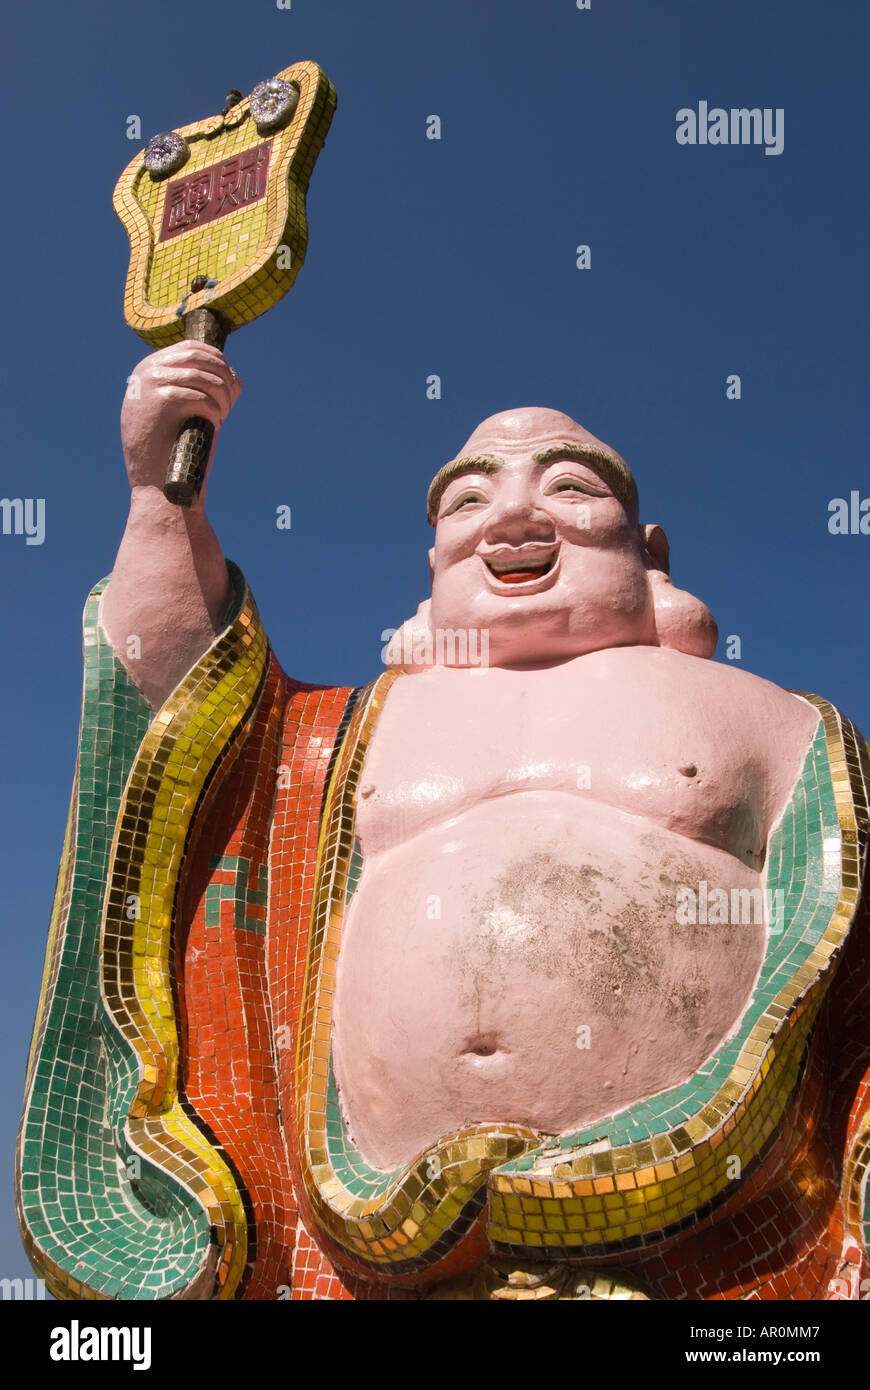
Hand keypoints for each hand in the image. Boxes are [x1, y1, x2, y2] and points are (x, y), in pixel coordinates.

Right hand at [121, 342, 242, 492]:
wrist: (161, 490)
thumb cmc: (176, 455)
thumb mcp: (186, 415)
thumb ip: (202, 390)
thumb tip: (235, 377)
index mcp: (149, 372)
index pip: (191, 347)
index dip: (218, 361)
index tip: (231, 384)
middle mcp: (145, 373)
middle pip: (199, 356)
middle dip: (223, 377)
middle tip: (230, 404)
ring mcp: (150, 385)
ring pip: (202, 375)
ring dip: (222, 396)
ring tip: (222, 416)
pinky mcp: (160, 400)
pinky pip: (200, 395)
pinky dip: (214, 410)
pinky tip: (215, 424)